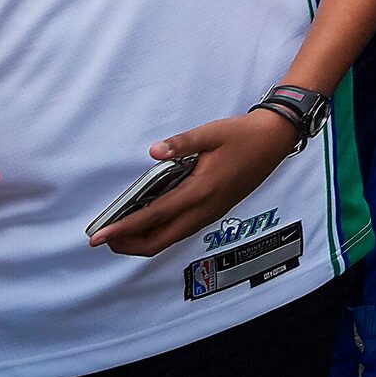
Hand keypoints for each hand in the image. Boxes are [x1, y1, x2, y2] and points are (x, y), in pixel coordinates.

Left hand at [89, 112, 295, 257]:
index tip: (99, 237)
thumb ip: (181, 143)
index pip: (154, 216)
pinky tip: (150, 219)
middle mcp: (204, 209)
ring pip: (170, 239)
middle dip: (129, 244)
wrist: (275, 139)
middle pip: (159, 241)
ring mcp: (210, 213)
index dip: (124, 228)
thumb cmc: (244, 135)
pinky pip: (181, 230)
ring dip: (143, 240)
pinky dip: (160, 232)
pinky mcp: (214, 210)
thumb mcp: (211, 133)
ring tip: (121, 231)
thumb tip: (154, 151)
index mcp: (201, 191)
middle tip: (105, 238)